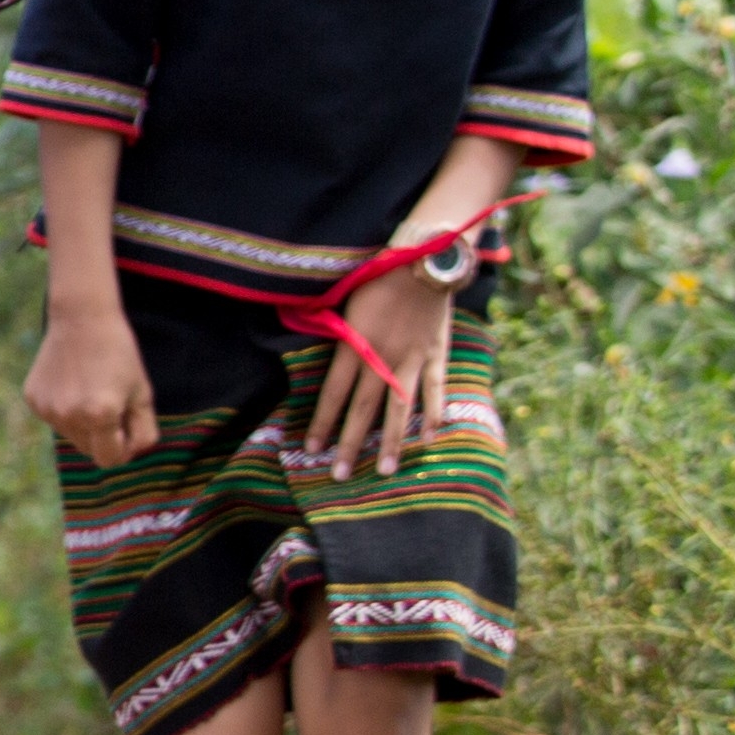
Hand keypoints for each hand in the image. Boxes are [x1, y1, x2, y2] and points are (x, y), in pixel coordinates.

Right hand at [23, 297, 159, 465]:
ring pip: (71, 435)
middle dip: (103, 437)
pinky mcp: (33, 399)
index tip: (127, 429)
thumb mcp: (143, 393)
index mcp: (101, 415)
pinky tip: (71, 382)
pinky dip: (65, 409)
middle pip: (88, 451)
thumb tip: (130, 454)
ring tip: (90, 389)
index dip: (123, 449)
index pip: (110, 460)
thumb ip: (144, 432)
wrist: (81, 319)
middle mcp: (70, 416)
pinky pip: (54, 418)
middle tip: (111, 405)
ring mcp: (47, 408)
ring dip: (83, 423)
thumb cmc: (119, 354)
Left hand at [300, 257, 457, 477]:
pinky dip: (434, 415)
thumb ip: (329, 325)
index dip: (321, 423)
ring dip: (392, 443)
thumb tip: (297, 328)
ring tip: (386, 472)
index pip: (332, 394)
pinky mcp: (437, 355)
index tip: (310, 448)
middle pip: (362, 410)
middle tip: (339, 475)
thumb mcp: (344, 298)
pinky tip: (429, 439)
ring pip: (399, 410)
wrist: (425, 259)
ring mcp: (413, 360)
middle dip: (350, 445)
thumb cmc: (379, 273)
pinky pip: (436, 391)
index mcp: (355, 345)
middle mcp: (382, 358)